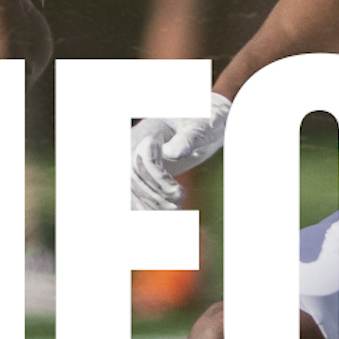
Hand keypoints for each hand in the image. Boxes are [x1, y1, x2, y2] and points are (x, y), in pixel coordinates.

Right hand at [128, 92, 232, 210]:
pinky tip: (163, 218)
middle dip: (154, 194)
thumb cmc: (205, 119)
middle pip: (134, 175)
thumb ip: (188, 138)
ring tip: (175, 213)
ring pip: (132, 187)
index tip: (180, 192)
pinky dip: (147, 207)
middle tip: (178, 206)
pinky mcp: (144, 174)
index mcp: (149, 130)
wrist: (206, 123)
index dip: (158, 178)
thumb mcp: (201, 125)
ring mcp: (138, 161)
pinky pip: (137, 193)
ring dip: (151, 204)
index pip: (143, 158)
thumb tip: (171, 154)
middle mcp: (137, 145)